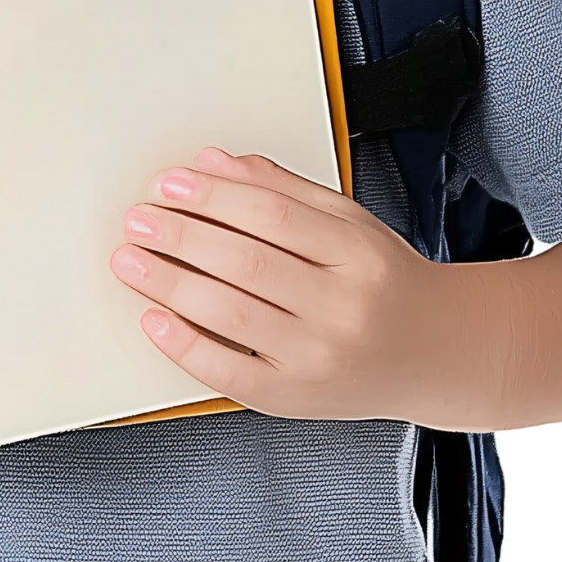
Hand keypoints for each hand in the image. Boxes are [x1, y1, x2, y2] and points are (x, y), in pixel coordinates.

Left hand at [110, 146, 432, 420]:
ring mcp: (317, 358)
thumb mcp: (347, 219)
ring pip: (231, 314)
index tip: (170, 184)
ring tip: (132, 261)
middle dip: (181, 237)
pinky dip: (185, 345)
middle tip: (139, 220)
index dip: (214, 196)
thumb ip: (280, 188)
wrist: (430, 352)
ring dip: (169, 283)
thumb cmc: (381, 280)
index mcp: (356, 252)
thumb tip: (212, 163)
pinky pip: (229, 372)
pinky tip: (155, 320)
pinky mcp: (293, 399)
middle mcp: (341, 307)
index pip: (273, 214)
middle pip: (246, 263)